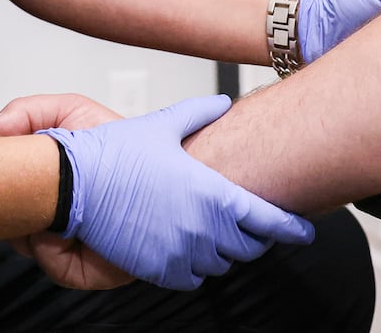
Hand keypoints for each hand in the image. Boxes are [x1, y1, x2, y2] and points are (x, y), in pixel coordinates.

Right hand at [0, 96, 135, 287]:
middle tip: (30, 187)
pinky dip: (56, 252)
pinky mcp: (86, 270)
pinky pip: (56, 269)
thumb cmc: (121, 141)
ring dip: (36, 227)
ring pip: (27, 247)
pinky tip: (77, 227)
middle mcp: (49, 213)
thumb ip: (26, 111)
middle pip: (6, 223)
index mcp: (41, 179)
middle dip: (11, 207)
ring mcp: (65, 243)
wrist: (171, 164)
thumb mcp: (71, 110)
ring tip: (66, 202)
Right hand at [41, 95, 312, 290]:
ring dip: (223, 251)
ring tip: (213, 233)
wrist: (76, 183)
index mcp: (212, 195)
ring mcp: (181, 253)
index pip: (269, 221)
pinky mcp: (159, 271)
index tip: (304, 231)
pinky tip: (188, 248)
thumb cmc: (117, 154)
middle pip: (249, 247)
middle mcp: (202, 229)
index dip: (292, 228)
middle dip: (255, 237)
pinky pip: (193, 278)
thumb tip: (223, 102)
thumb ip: (198, 113)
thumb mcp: (162, 126)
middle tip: (251, 226)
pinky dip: (196, 267)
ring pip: (221, 264)